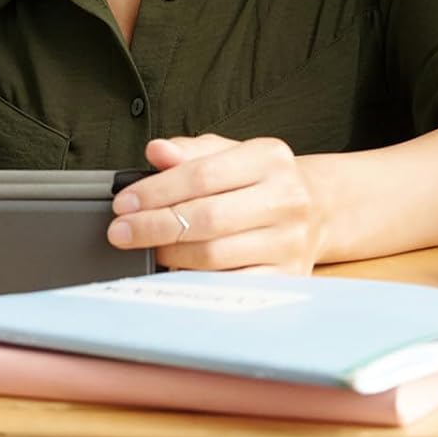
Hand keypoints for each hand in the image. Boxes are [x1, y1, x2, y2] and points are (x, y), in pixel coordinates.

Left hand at [108, 135, 323, 272]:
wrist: (316, 208)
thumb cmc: (259, 179)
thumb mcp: (228, 153)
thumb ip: (189, 152)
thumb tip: (156, 152)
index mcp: (269, 158)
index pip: (202, 175)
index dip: (156, 191)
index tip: (124, 203)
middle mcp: (286, 198)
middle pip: (207, 218)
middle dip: (154, 226)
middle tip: (121, 232)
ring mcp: (290, 242)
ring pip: (215, 255)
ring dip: (170, 255)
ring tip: (146, 249)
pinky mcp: (289, 277)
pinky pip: (232, 284)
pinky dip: (198, 280)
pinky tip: (176, 272)